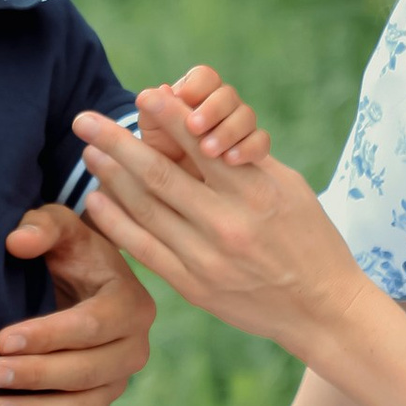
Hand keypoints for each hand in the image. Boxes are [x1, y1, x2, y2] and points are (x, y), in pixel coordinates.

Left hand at [0, 202, 157, 405]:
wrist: (81, 282)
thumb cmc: (69, 252)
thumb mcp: (60, 226)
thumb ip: (42, 224)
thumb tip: (18, 241)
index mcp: (130, 304)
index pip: (91, 327)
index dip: (47, 336)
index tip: (1, 339)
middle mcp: (133, 348)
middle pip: (86, 373)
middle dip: (34, 377)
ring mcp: (118, 383)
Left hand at [70, 95, 367, 356]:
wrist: (322, 309)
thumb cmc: (310, 238)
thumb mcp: (291, 187)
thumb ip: (246, 159)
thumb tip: (200, 126)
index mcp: (256, 192)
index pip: (200, 145)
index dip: (166, 117)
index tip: (140, 95)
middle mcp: (228, 224)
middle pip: (159, 175)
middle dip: (116, 142)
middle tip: (83, 118)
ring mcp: (207, 259)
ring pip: (146, 210)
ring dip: (111, 177)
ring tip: (88, 151)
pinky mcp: (194, 287)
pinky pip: (145, 250)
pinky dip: (117, 223)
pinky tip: (97, 200)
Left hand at [156, 62, 269, 165]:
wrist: (171, 184)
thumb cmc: (160, 149)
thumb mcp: (151, 132)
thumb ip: (152, 112)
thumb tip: (151, 93)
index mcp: (196, 92)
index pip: (205, 77)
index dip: (196, 86)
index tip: (182, 99)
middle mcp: (222, 105)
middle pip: (228, 95)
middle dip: (212, 110)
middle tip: (193, 127)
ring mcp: (240, 125)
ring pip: (246, 116)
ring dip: (228, 131)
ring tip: (207, 151)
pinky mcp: (252, 148)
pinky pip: (261, 142)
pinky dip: (248, 149)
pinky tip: (230, 161)